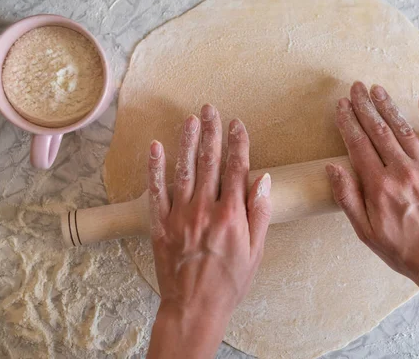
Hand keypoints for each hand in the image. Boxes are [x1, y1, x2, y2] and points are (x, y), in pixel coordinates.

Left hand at [146, 105, 270, 358]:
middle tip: (210, 109)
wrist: (194, 308)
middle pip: (209, 162)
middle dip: (211, 132)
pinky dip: (155, 169)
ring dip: (187, 142)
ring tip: (190, 119)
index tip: (237, 124)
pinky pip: (156, 192)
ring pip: (184, 170)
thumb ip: (259, 213)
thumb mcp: (256, 251)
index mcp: (231, 215)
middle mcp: (205, 209)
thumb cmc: (229, 283)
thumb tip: (263, 180)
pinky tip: (156, 148)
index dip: (238, 143)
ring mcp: (180, 215)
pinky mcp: (161, 225)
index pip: (237, 169)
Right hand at [326, 82, 418, 285]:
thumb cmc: (403, 250)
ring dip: (389, 107)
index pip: (358, 145)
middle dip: (365, 107)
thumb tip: (333, 168)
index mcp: (379, 186)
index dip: (348, 122)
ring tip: (377, 90)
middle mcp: (402, 172)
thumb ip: (347, 198)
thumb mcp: (365, 232)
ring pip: (404, 130)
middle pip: (379, 131)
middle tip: (356, 88)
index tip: (341, 106)